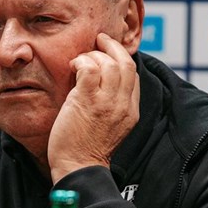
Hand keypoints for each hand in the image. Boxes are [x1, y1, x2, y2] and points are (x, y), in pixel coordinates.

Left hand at [48, 33, 139, 183]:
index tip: (108, 55)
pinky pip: (89, 69)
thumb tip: (102, 85)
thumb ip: (113, 107)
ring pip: (109, 63)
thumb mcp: (111, 128)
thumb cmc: (86, 150)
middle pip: (126, 64)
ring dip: (94, 54)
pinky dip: (82, 61)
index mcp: (131, 112)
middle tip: (100, 40)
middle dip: (113, 47)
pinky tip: (73, 67)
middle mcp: (123, 105)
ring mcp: (106, 102)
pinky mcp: (87, 101)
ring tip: (81, 59)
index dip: (121, 60)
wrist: (78, 167)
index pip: (133, 76)